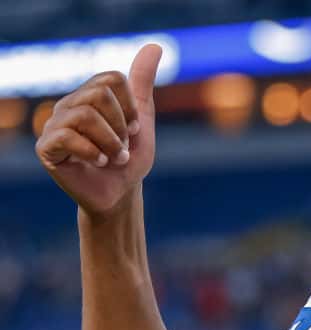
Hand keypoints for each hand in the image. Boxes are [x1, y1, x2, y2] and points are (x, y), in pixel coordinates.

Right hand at [36, 44, 162, 217]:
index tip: (133, 131)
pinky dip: (92, 151)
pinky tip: (98, 162)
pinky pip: (67, 136)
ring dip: (111, 143)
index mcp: (90, 95)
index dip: (130, 108)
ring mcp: (54, 124)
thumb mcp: (143, 120)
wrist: (119, 194)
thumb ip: (143, 83)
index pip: (112, 79)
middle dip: (121, 127)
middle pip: (99, 95)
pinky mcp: (47, 147)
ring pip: (86, 115)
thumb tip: (154, 46)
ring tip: (113, 159)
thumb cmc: (129, 158)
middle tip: (122, 148)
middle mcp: (69, 105)